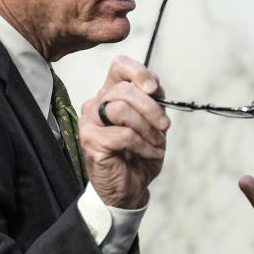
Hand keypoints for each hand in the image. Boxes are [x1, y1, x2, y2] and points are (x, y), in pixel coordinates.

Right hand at [79, 55, 168, 207]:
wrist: (130, 187)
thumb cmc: (139, 154)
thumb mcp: (154, 122)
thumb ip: (153, 101)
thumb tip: (155, 84)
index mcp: (112, 93)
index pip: (120, 66)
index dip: (139, 72)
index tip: (155, 89)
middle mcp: (97, 103)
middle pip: (124, 89)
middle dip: (151, 108)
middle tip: (164, 125)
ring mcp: (90, 121)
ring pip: (121, 109)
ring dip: (147, 128)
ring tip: (156, 143)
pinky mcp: (90, 140)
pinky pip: (123, 134)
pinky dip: (143, 145)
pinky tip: (148, 152)